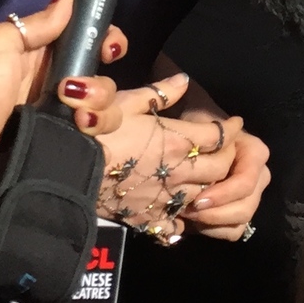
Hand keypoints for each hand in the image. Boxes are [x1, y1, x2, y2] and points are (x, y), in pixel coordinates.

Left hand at [0, 0, 128, 201]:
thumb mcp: (1, 43)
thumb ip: (39, 23)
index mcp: (42, 54)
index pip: (89, 42)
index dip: (106, 42)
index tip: (108, 50)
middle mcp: (56, 84)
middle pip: (103, 78)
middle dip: (100, 84)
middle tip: (72, 90)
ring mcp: (59, 118)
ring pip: (104, 110)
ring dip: (99, 109)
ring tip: (75, 117)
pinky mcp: (60, 146)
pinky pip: (95, 140)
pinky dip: (96, 135)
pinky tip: (80, 132)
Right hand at [94, 90, 268, 242]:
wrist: (69, 173)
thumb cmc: (97, 132)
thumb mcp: (124, 102)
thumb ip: (159, 92)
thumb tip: (184, 80)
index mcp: (177, 140)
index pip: (218, 135)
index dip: (229, 128)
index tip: (234, 123)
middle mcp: (180, 172)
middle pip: (220, 167)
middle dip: (228, 156)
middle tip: (225, 148)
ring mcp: (168, 200)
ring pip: (207, 195)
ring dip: (212, 185)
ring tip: (208, 176)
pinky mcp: (153, 220)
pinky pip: (181, 222)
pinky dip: (187, 215)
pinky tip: (183, 208)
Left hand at [185, 126, 269, 240]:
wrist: (197, 138)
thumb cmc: (199, 126)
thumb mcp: (202, 121)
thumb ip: (214, 131)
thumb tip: (227, 133)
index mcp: (256, 153)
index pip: (245, 183)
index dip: (222, 195)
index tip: (196, 200)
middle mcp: (260, 176)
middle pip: (245, 208)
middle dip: (214, 214)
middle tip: (187, 210)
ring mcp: (253, 196)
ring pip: (240, 222)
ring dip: (212, 223)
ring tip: (188, 213)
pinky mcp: (242, 211)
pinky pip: (233, 231)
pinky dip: (214, 230)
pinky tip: (196, 220)